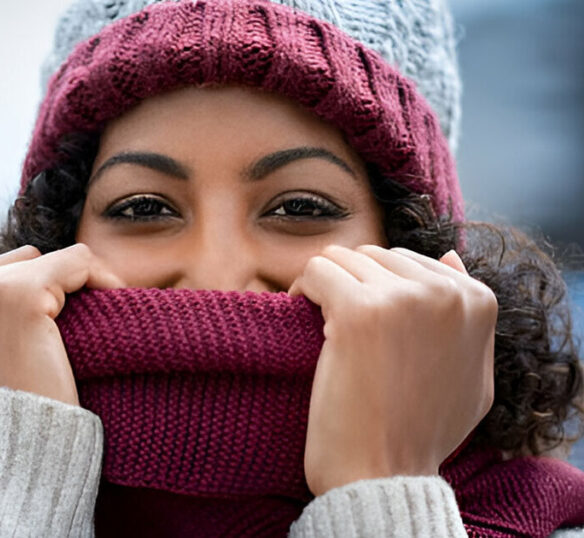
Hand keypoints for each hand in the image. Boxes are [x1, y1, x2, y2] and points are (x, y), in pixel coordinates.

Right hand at [0, 243, 124, 419]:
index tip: (59, 332)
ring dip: (75, 293)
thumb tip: (11, 303)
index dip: (37, 300)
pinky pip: (77, 262)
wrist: (6, 456)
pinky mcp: (19, 295)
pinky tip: (113, 302)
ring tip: (86, 334)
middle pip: (25, 263)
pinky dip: (101, 279)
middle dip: (52, 295)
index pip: (0, 272)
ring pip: (53, 262)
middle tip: (73, 339)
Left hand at [288, 245, 496, 495]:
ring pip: (341, 259)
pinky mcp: (358, 311)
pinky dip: (300, 290)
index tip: (364, 326)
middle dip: (350, 285)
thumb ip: (466, 318)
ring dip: (325, 288)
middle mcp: (445, 293)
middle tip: (336, 327)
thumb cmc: (422, 432)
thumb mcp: (472, 375)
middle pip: (373, 256)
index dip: (377, 291)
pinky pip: (315, 271)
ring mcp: (402, 299)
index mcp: (477, 301)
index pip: (408, 262)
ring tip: (321, 326)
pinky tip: (300, 318)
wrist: (384, 473)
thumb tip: (449, 257)